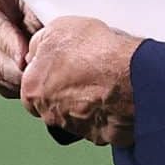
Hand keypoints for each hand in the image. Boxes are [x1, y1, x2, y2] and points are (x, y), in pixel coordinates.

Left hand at [21, 17, 143, 145]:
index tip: (64, 60)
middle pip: (53, 99)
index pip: (33, 82)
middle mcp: (49, 113)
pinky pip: (100, 122)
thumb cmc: (97, 54)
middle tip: (86, 69)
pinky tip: (117, 94)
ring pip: (77, 112)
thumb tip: (41, 47)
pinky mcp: (100, 136)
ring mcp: (75, 128)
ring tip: (106, 79)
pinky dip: (107, 111)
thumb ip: (42, 43)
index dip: (50, 68)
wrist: (132, 79)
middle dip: (67, 86)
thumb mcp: (59, 28)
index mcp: (32, 89)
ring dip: (87, 99)